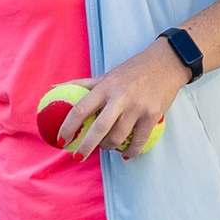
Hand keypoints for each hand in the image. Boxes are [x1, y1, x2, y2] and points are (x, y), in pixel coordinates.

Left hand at [61, 43, 188, 160]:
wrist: (167, 63)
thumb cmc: (132, 71)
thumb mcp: (106, 75)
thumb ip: (82, 84)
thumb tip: (52, 89)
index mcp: (105, 87)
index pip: (80, 109)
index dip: (68, 127)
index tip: (60, 140)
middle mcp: (120, 98)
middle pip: (99, 129)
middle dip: (86, 146)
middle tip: (77, 157)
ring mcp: (138, 107)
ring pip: (118, 137)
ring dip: (108, 147)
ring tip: (106, 147)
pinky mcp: (153, 115)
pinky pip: (139, 141)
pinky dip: (131, 151)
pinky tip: (126, 154)